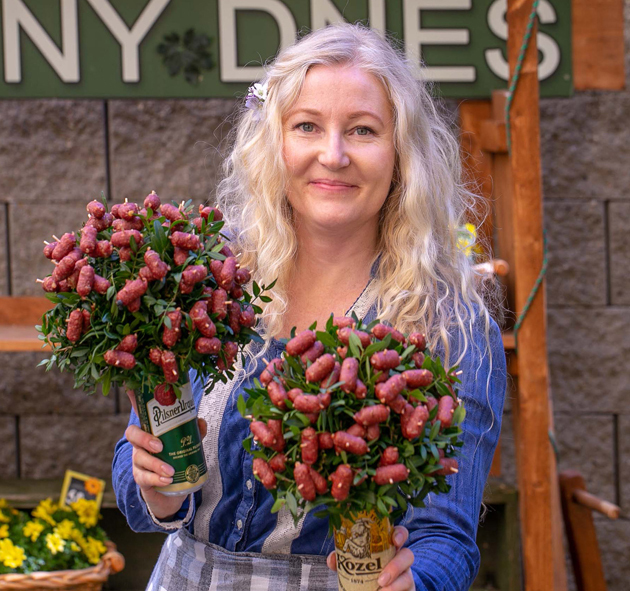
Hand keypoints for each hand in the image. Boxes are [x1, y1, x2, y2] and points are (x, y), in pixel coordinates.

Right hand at [125, 388, 206, 519]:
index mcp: (150, 430)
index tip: (132, 391)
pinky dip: (156, 479)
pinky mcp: (141, 478)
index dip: (133, 401)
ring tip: (170, 470)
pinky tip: (167, 480)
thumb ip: (193, 432)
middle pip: (132, 435)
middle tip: (160, 447)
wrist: (171, 489)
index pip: (140, 415)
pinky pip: (143, 478)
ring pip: (139, 459)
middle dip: (145, 439)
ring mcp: (138, 461)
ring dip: (155, 464)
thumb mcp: (186, 442)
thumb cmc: (176, 458)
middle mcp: (140, 443)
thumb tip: (200, 422)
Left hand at [327, 525, 415, 590]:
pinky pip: (407, 590)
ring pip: (408, 577)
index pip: (399, 534)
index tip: (394, 539)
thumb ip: (343, 560)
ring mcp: (405, 576)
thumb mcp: (355, 564)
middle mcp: (400, 560)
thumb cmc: (366, 573)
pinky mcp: (407, 590)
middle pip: (408, 555)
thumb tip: (332, 559)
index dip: (400, 534)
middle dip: (397, 565)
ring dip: (396, 585)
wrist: (376, 590)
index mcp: (388, 547)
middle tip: (381, 579)